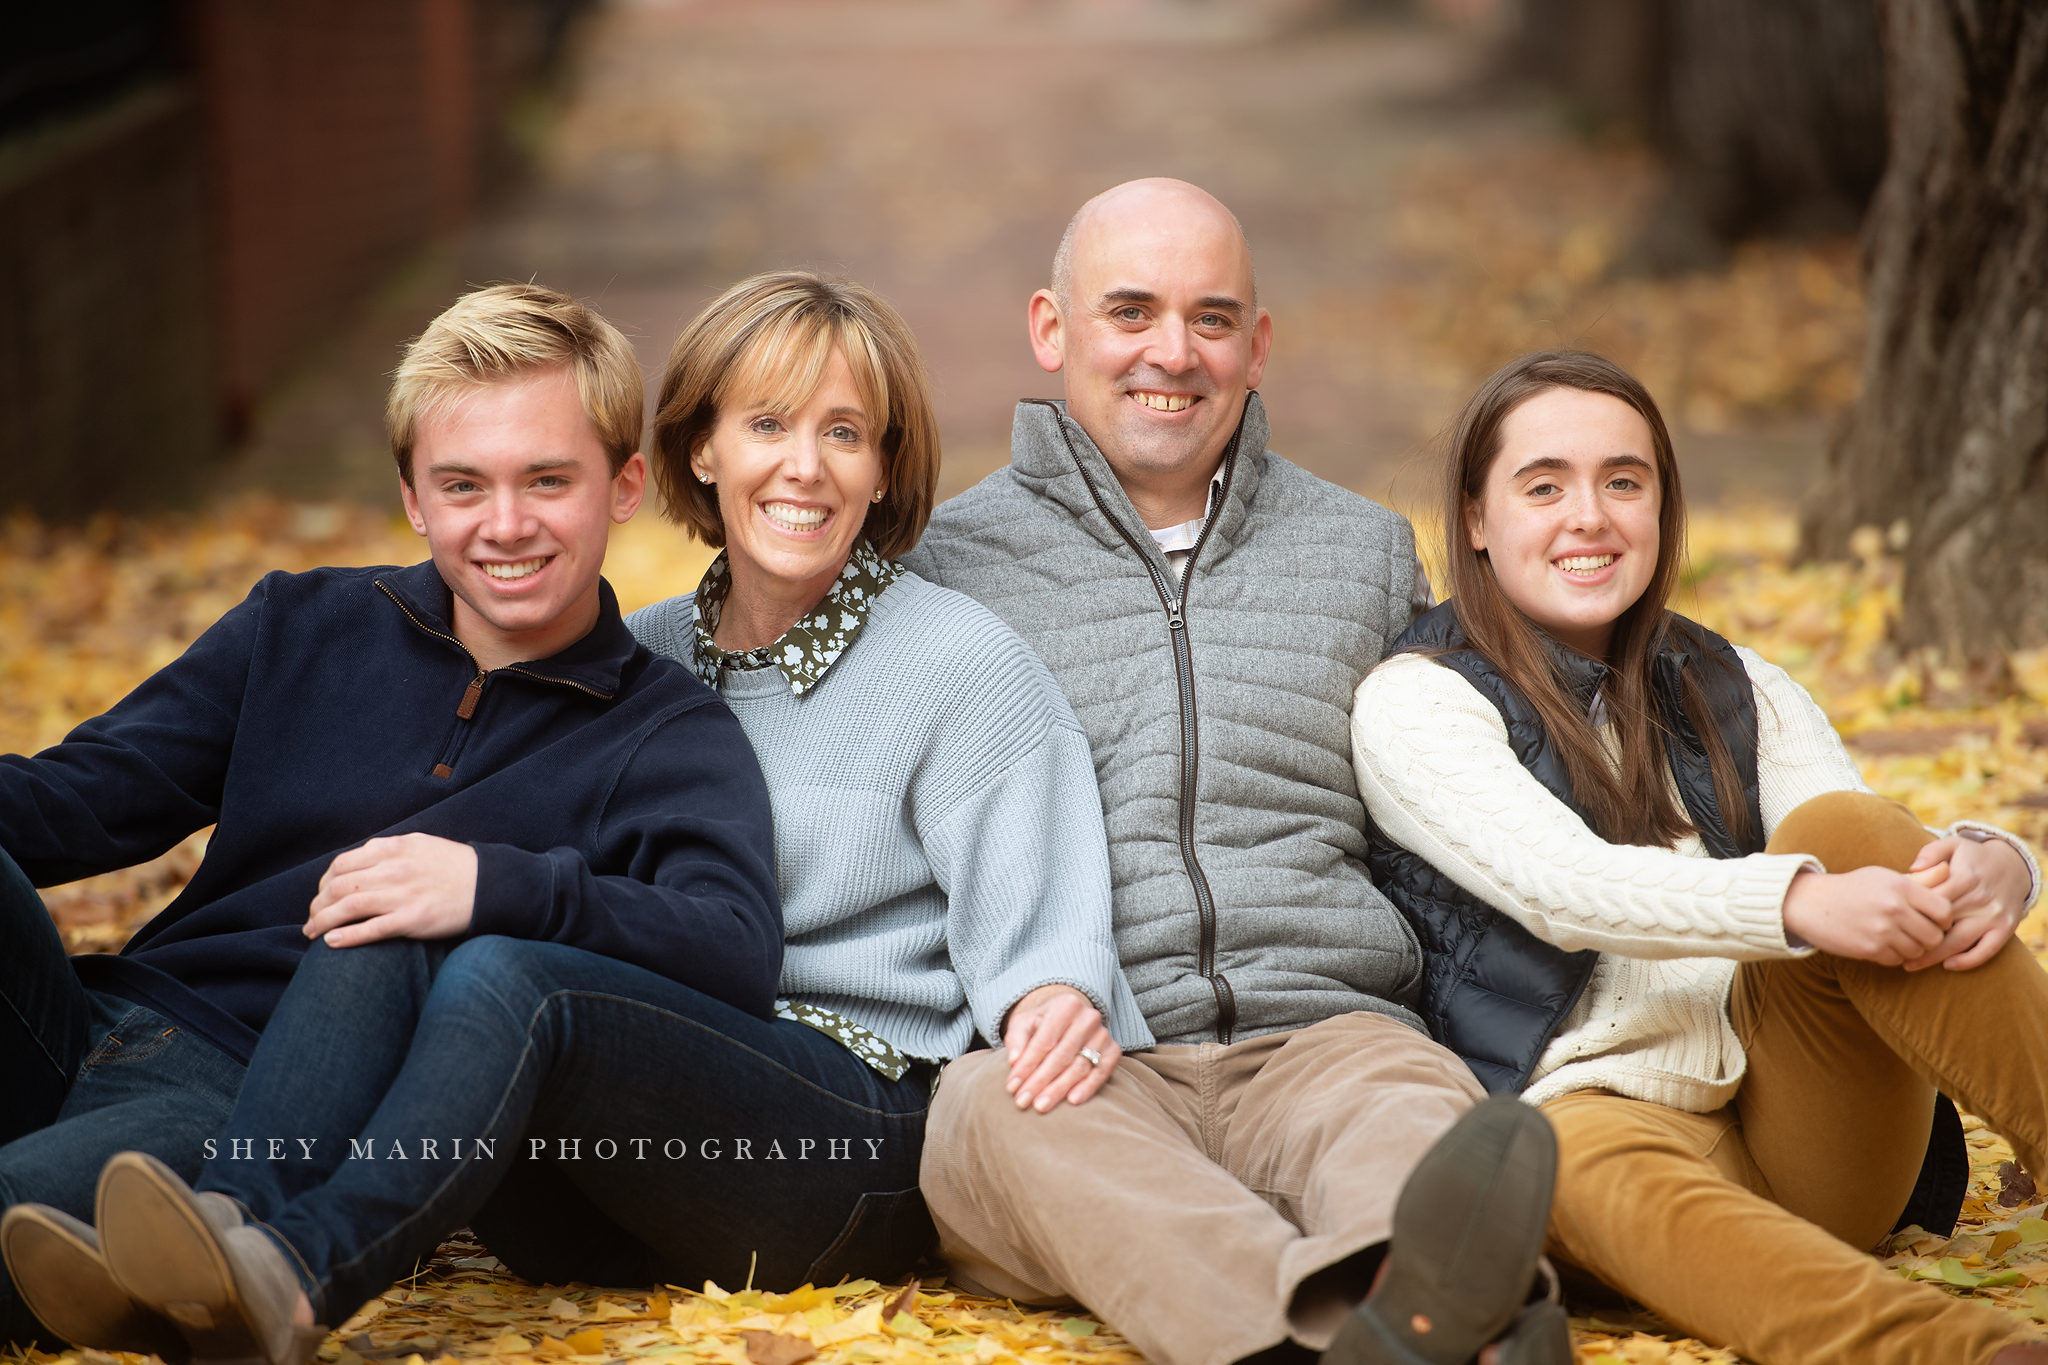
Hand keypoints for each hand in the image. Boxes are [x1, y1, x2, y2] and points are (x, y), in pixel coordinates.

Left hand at [306, 833, 477, 947]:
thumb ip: (388, 851)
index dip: (323, 883)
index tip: (320, 896)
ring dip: (323, 922)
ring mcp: (402, 895)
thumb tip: (358, 863)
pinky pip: (371, 929)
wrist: (489, 884)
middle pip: (339, 887)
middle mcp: (393, 870)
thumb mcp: (419, 845)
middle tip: (311, 919)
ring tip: (312, 933)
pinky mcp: (412, 920)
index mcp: (393, 848)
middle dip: (317, 905)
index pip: (342, 864)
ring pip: (348, 908)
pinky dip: (347, 937)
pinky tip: (331, 943)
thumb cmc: (454, 866)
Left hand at [1001, 984, 1118, 1111]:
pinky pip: (1100, 1073)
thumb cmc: (1042, 1025)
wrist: (1069, 1021)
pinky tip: (1072, 1100)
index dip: (1026, 1066)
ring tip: (1040, 1106)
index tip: (1011, 1087)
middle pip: (1061, 1056)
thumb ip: (1016, 1039)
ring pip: (1079, 1067)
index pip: (1044, 1041)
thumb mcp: (1024, 1024)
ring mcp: (1103, 1034)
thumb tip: (1013, 1060)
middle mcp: (1088, 1017)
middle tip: (1023, 1101)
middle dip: (1040, 1081)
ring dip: (1058, 1089)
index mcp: (1065, 1005)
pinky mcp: (1113, 1051)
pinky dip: (1087, 1088)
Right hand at [1780, 863, 1951, 966]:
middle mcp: (1894, 908)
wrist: (1810, 902)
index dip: (1943, 919)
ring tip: (1897, 938)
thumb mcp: (1884, 876)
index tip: (1932, 919)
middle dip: (1928, 938)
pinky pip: (1897, 960)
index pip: (1944, 910)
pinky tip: (1881, 944)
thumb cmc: (1852, 888)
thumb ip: (1918, 879)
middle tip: (1915, 933)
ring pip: (1917, 951)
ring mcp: (1882, 930)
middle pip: (1934, 935)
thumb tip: (1948, 871)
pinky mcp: (1870, 948)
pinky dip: (1892, 956)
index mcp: (1901, 886)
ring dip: (1910, 948)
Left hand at [1900, 834, 2032, 971]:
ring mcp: (1994, 915)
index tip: (1889, 922)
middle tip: (1891, 948)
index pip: (1932, 900)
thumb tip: (1913, 869)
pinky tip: (1947, 965)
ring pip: (1961, 940)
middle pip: (1943, 923)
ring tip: (1910, 965)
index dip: (1911, 912)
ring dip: (1935, 956)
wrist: (2014, 866)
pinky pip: (1988, 950)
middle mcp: (1981, 898)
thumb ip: (1931, 852)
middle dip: (1916, 937)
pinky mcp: (2005, 928)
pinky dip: (1969, 961)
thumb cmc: (1972, 857)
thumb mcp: (1953, 844)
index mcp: (1965, 877)